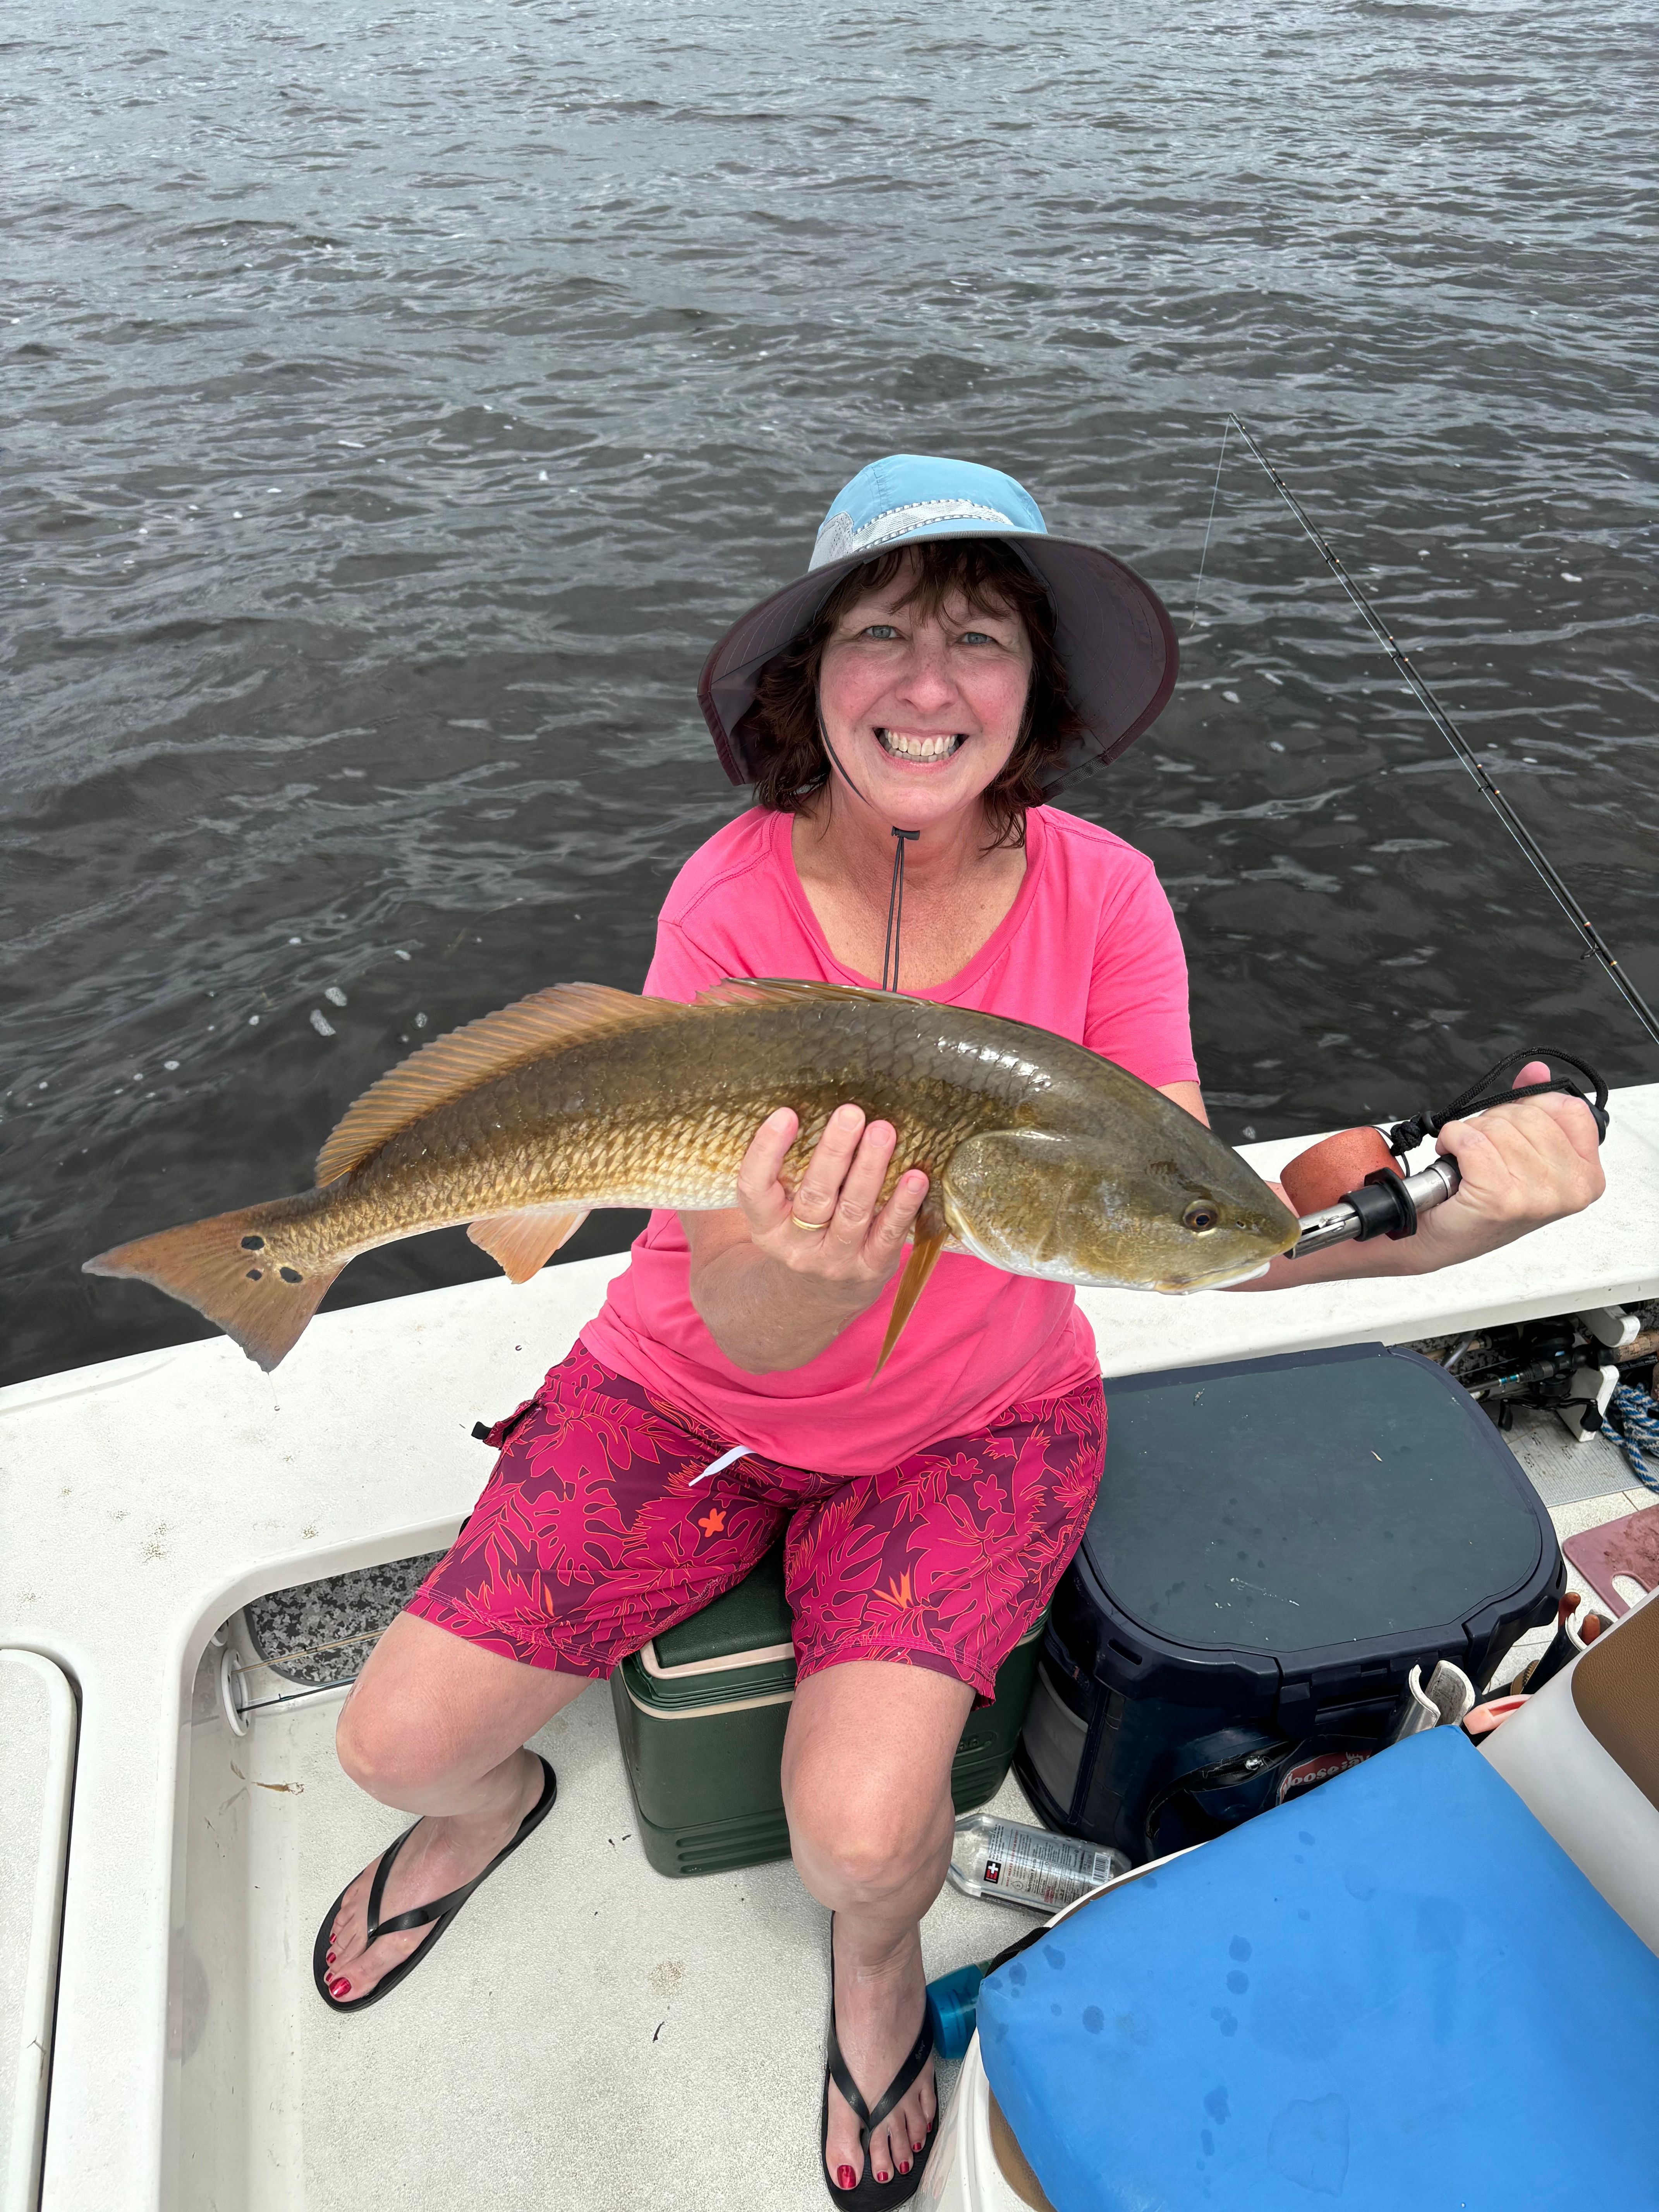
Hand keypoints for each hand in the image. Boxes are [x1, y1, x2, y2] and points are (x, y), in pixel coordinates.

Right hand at [735, 1103, 929, 1313]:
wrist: (817, 1298)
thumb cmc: (799, 1232)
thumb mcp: (776, 1212)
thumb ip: (783, 1172)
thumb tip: (802, 1106)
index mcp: (766, 1226)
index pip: (755, 1188)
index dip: (766, 1151)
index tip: (786, 1114)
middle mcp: (797, 1247)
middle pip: (814, 1197)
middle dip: (833, 1152)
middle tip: (850, 1113)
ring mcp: (836, 1260)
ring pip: (853, 1212)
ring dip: (870, 1170)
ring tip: (882, 1131)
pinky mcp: (871, 1267)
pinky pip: (888, 1234)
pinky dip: (903, 1205)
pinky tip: (916, 1177)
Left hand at [1408, 1059, 1604, 1272]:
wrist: (1437, 1237)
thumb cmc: (1480, 1199)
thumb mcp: (1521, 1152)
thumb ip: (1534, 1108)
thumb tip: (1537, 1072)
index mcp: (1587, 1176)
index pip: (1569, 1109)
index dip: (1531, 1107)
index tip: (1514, 1127)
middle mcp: (1570, 1189)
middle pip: (1528, 1115)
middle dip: (1494, 1123)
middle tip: (1482, 1152)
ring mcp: (1538, 1196)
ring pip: (1497, 1127)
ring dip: (1470, 1135)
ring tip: (1467, 1162)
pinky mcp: (1500, 1198)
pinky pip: (1470, 1141)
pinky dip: (1452, 1141)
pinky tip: (1451, 1159)